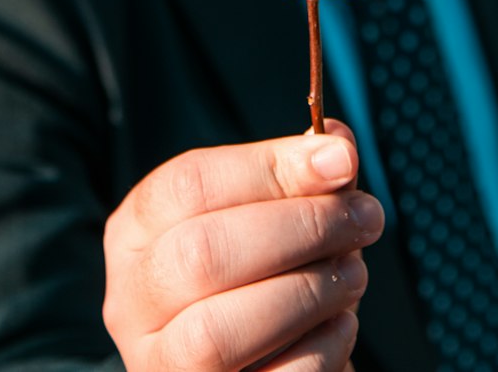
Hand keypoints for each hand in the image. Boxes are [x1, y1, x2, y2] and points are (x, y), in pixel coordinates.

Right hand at [102, 123, 383, 371]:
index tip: (340, 160)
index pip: (188, 184)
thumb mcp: (264, 213)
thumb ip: (296, 174)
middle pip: (203, 252)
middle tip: (364, 217)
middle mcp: (133, 300)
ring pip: (221, 330)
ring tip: (354, 272)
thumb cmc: (259, 273)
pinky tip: (340, 325)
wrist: (257, 360)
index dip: (269, 167)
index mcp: (137, 231)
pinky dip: (321, 348)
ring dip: (311, 290)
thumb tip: (336, 147)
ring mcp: (162, 364)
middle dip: (300, 227)